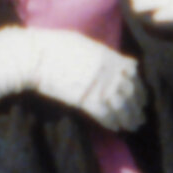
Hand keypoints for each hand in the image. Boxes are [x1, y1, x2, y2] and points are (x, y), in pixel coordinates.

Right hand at [0, 26, 145, 131]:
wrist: (31, 57)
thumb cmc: (50, 46)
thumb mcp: (80, 44)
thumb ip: (98, 54)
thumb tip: (108, 60)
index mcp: (106, 54)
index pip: (132, 72)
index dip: (139, 85)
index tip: (140, 95)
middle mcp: (106, 70)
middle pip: (130, 90)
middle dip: (137, 104)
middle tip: (140, 115)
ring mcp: (97, 85)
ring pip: (122, 104)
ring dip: (129, 116)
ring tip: (132, 125)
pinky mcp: (85, 100)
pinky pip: (105, 114)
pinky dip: (112, 122)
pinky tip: (116, 128)